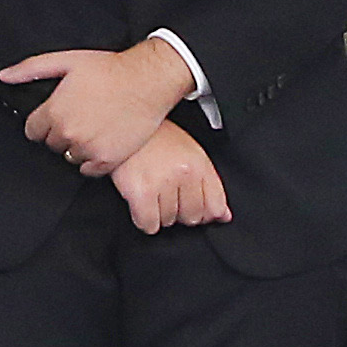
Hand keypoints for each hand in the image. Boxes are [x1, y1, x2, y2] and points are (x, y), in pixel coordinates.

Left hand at [7, 34, 192, 176]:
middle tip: (80, 116)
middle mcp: (68, 133)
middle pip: (52, 144)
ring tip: (94, 127)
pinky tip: (102, 141)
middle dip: (61, 132)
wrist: (147, 80)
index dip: (44, 122)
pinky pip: (88, 170)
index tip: (58, 115)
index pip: (32, 131)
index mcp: (54, 112)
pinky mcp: (107, 159)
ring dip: (78, 146)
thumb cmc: (110, 69)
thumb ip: (31, 69)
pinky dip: (92, 159)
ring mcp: (88, 148)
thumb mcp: (67, 61)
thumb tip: (4, 76)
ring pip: (69, 157)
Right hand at [105, 118, 232, 234]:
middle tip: (168, 193)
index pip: (215, 206)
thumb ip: (210, 187)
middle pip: (193, 217)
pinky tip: (142, 204)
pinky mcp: (141, 192)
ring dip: (160, 213)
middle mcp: (184, 173)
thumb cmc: (156, 139)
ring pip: (169, 221)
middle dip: (181, 211)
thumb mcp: (190, 154)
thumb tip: (223, 216)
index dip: (205, 212)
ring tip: (152, 191)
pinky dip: (145, 220)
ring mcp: (162, 182)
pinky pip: (149, 224)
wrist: (123, 122)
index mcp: (199, 163)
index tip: (195, 207)